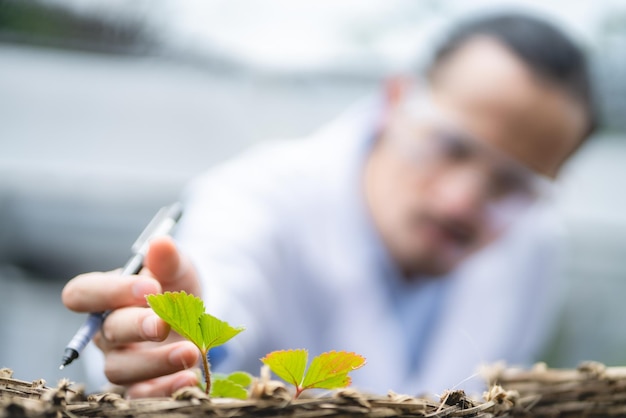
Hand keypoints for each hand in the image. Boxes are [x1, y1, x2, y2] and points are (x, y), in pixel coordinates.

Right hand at [62, 236, 201, 397]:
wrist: (197, 319)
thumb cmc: (175, 289)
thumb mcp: (176, 268)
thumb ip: (167, 259)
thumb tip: (161, 243)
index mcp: (105, 297)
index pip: (83, 294)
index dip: (111, 291)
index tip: (150, 287)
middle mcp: (106, 332)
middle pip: (107, 332)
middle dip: (136, 326)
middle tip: (164, 323)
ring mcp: (122, 361)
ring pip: (120, 369)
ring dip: (155, 362)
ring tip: (190, 352)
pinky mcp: (140, 386)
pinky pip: (141, 396)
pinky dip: (164, 390)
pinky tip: (189, 378)